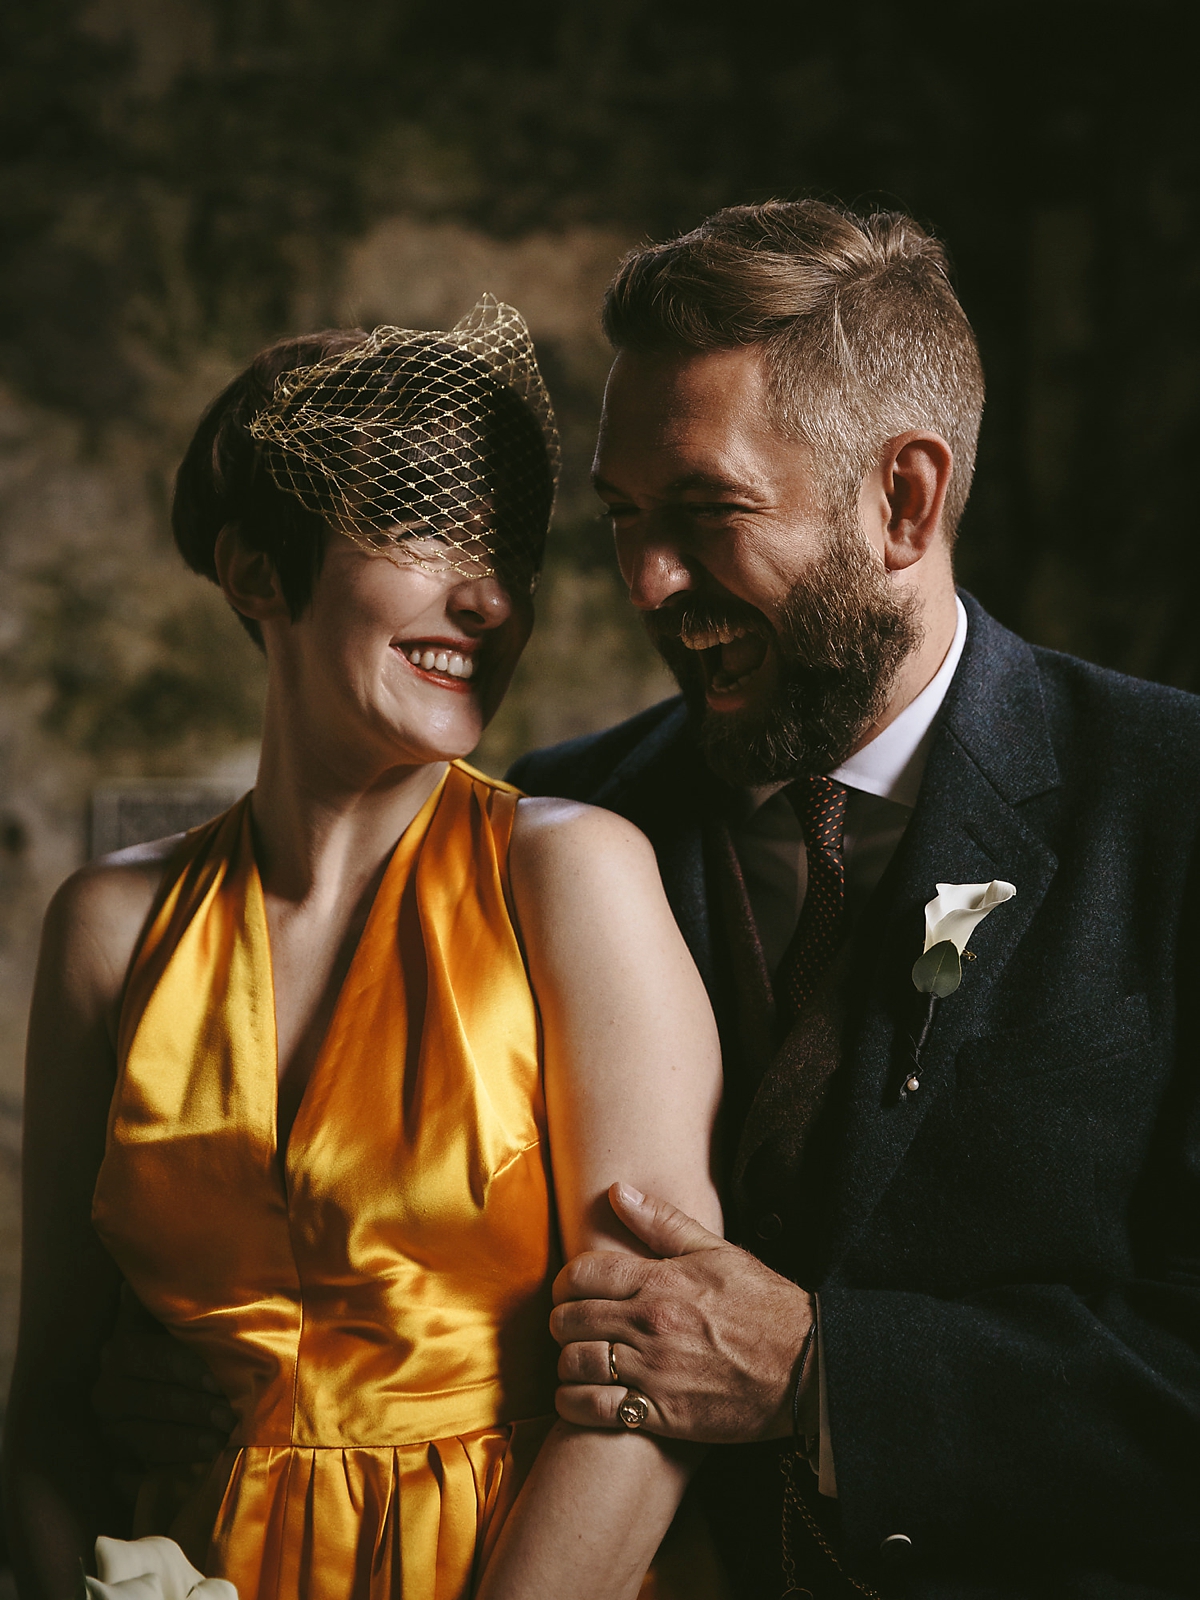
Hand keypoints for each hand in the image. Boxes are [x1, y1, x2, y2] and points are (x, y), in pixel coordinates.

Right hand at [92, 1286, 234, 1465]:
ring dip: (188, 1435)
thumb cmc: (187, 1343)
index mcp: (122, 1346)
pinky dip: (178, 1454)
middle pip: (149, 1398)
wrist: (175, 1384)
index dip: (183, 1369)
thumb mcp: (179, 1321)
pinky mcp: (117, 1449)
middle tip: (228, 1415)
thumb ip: (168, 1303)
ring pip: (146, 1431)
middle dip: (193, 1407)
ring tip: (222, 1435)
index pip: (149, 1357)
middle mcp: (107, 1384)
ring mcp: (109, 1421)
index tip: (215, 1382)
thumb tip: (142, 1280)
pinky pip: (145, 1457)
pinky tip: (206, 1451)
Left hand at [550, 1183, 812, 1443]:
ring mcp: (654, 1372)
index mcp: (660, 1281)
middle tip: (568, 1326)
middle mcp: (650, 1324)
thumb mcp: (717, 1252)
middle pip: (570, 1318)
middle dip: (561, 1321)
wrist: (806, 1366)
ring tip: (574, 1361)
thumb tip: (617, 1190)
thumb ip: (662, 1222)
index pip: (582, 1274)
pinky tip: (576, 1398)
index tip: (566, 1291)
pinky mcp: (662, 1415)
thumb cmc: (763, 1305)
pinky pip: (594, 1409)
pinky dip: (573, 1404)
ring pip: (575, 1364)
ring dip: (565, 1363)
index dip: (563, 1283)